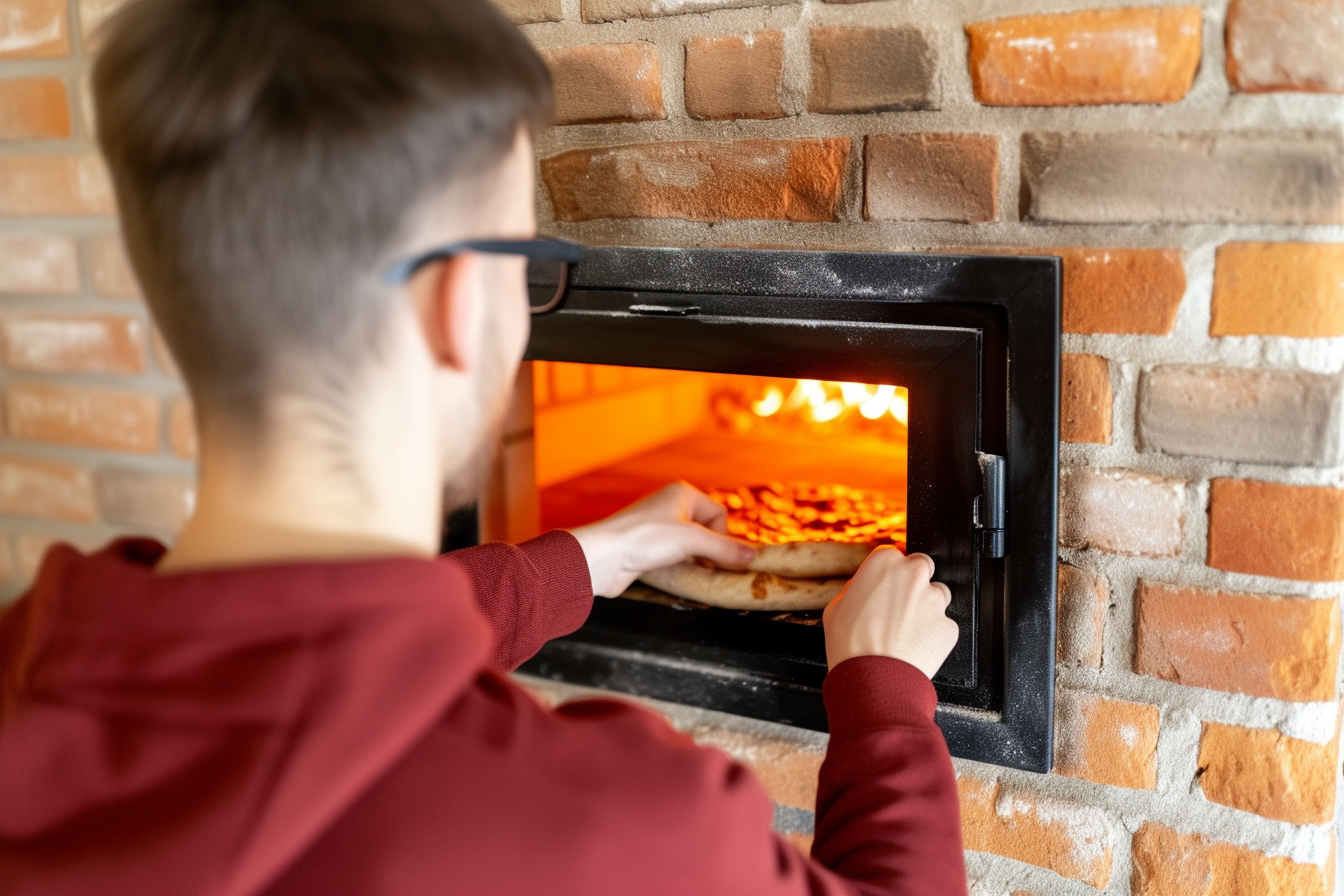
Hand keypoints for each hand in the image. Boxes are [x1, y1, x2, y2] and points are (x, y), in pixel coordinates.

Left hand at [569, 482, 756, 597]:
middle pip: (707, 532)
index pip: (718, 515)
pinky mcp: (649, 550)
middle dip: (712, 552)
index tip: (725, 559)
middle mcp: (671, 508)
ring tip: (700, 577)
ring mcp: (659, 530)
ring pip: (692, 548)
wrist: (602, 558)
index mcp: (682, 494)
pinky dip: (684, 570)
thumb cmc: (643, 538)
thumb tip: (753, 556)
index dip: (724, 538)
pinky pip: (677, 559)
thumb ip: (725, 549)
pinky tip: (684, 580)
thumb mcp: (692, 541)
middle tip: (716, 571)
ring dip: (698, 563)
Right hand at [822, 548, 958, 678]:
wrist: (872, 680)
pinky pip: (943, 625)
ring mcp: (934, 600)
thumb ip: (856, 587)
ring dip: (925, 608)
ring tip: (905, 631)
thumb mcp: (836, 607)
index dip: (888, 574)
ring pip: (937, 595)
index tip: (885, 587)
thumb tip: (865, 588)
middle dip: (913, 583)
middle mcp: (913, 574)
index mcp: (884, 562)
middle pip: (922, 567)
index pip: (892, 554)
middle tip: (897, 607)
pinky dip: (932, 634)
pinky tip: (914, 646)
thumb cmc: (850, 645)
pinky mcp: (948, 625)